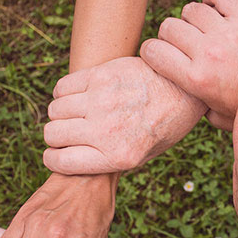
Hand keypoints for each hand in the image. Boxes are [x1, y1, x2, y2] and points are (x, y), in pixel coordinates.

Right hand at [43, 57, 206, 174]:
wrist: (184, 90)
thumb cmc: (165, 126)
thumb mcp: (144, 156)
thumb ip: (110, 160)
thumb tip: (75, 159)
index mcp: (118, 156)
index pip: (61, 162)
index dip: (53, 159)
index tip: (56, 154)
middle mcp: (106, 130)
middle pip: (52, 134)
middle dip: (56, 137)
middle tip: (70, 133)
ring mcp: (102, 101)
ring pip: (55, 110)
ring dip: (61, 114)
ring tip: (78, 113)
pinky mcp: (101, 75)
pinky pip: (62, 87)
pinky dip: (64, 93)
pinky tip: (80, 96)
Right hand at [140, 0, 237, 126]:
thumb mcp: (216, 116)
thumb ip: (194, 108)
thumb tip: (179, 103)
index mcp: (196, 80)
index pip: (153, 51)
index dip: (151, 51)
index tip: (158, 54)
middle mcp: (209, 54)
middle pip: (169, 27)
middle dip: (170, 36)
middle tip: (183, 44)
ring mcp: (229, 33)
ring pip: (191, 10)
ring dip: (192, 19)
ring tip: (202, 31)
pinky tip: (215, 10)